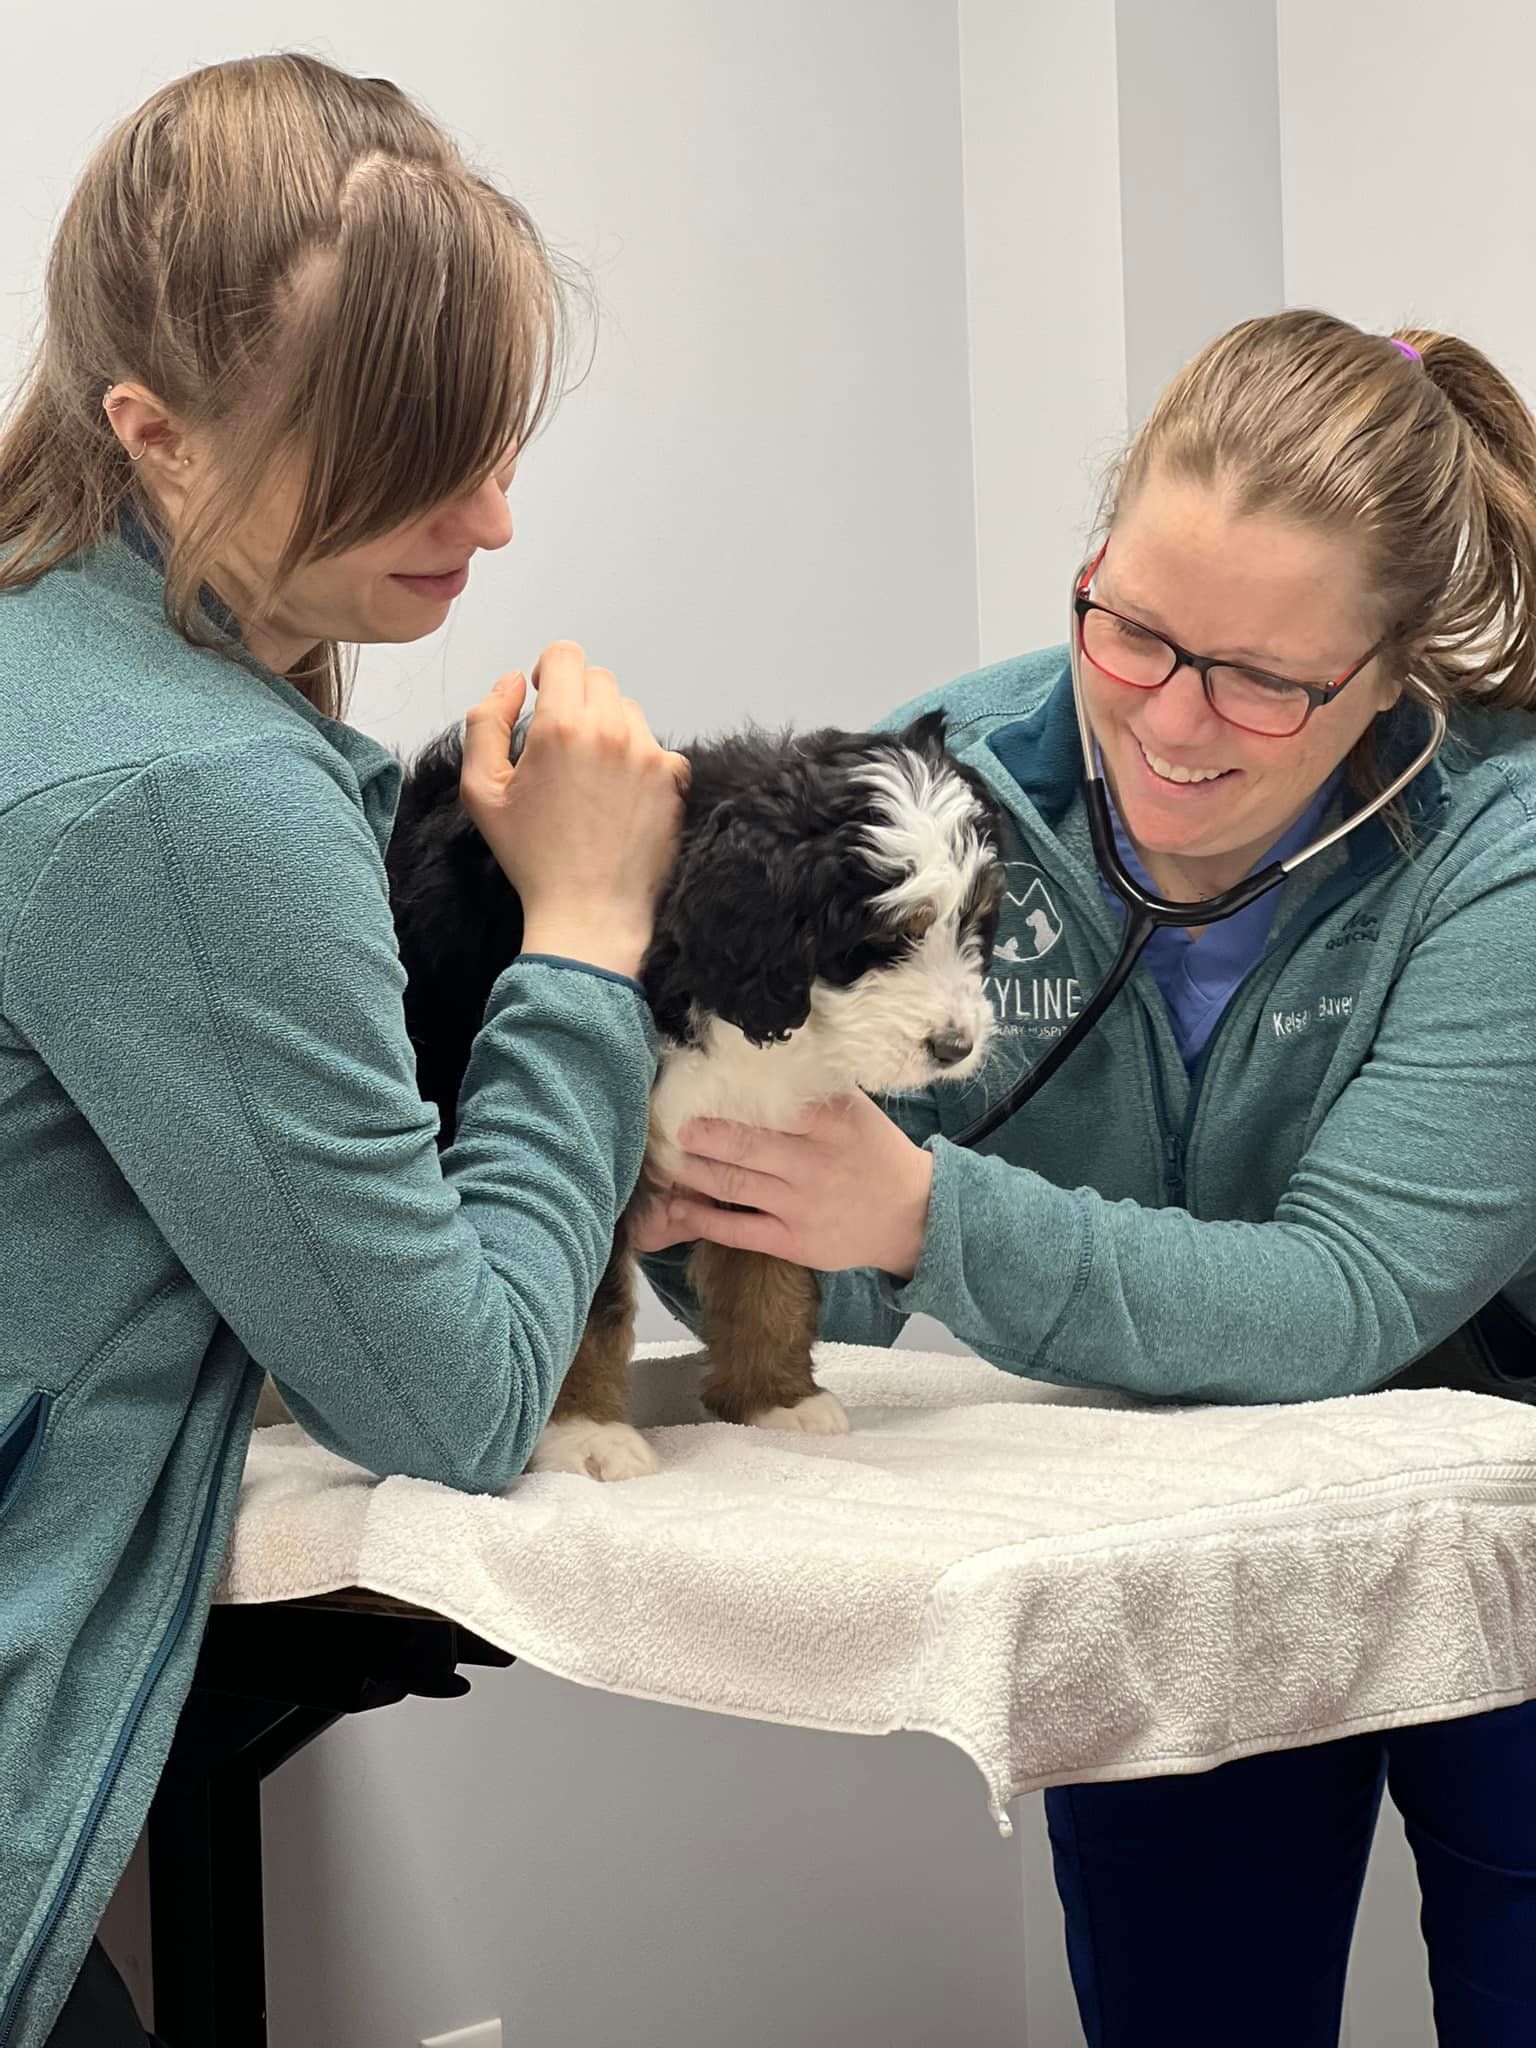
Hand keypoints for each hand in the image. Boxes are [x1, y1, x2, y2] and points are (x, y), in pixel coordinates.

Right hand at [459, 643, 688, 980]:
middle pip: (598, 680)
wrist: (588, 910)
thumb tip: (511, 682)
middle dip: (578, 701)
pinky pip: (657, 747)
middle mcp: (610, 731)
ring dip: (609, 730)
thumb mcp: (481, 790)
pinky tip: (619, 797)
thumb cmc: (532, 857)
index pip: (565, 655)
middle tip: (563, 747)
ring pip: (628, 712)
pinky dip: (640, 762)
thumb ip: (485, 723)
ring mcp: (648, 754)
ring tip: (591, 778)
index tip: (544, 699)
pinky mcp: (674, 780)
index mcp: (560, 727)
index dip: (549, 671)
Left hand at [629, 1092, 934, 1278]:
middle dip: (700, 1133)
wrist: (912, 1216)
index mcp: (830, 1124)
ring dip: (692, 1170)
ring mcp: (800, 1206)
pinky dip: (702, 1218)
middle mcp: (813, 1164)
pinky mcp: (793, 1242)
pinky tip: (676, 1204)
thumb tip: (764, 1058)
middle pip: (743, 1145)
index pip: (772, 1105)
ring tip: (664, 1157)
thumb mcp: (857, 1111)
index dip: (730, 1097)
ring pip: (733, 1185)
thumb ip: (815, 1090)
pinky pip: (738, 1230)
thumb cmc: (876, 1153)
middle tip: (669, 1121)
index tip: (699, 1085)